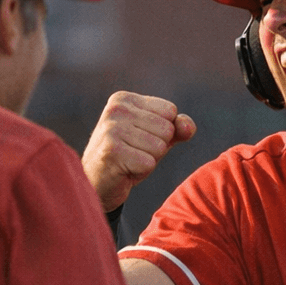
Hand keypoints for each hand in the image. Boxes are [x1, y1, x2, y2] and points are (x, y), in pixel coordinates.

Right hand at [83, 92, 194, 211]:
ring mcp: (112, 129)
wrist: (97, 184)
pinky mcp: (112, 151)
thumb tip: (188, 127)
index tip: (139, 139)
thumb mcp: (156, 138)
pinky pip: (149, 163)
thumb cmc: (129, 157)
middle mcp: (116, 109)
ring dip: (148, 160)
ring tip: (128, 160)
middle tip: (133, 153)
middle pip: (167, 129)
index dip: (162, 132)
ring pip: (160, 147)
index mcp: (125, 99)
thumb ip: (178, 128)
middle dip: (156, 147)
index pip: (170, 111)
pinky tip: (123, 169)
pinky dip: (140, 172)